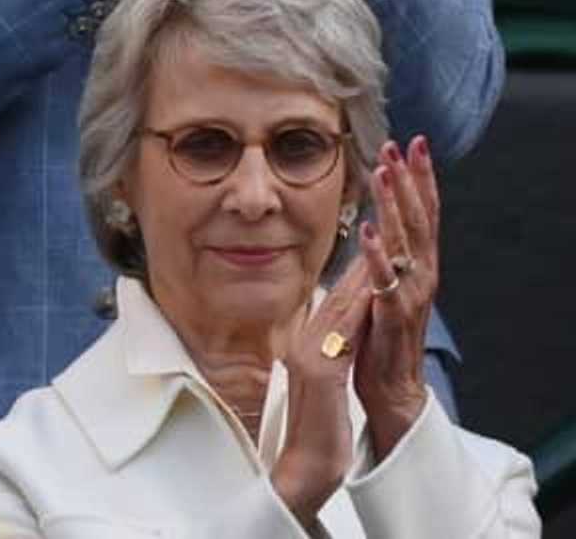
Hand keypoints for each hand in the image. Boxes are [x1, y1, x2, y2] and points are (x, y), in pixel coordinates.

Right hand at [272, 251, 373, 525]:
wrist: (304, 465)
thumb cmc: (317, 426)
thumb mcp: (322, 379)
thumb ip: (326, 349)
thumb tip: (336, 328)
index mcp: (306, 342)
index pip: (337, 298)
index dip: (357, 267)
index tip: (376, 236)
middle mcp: (304, 341)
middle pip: (338, 292)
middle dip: (361, 258)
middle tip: (382, 222)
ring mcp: (310, 355)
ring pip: (340, 305)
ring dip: (361, 273)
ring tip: (381, 243)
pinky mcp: (320, 373)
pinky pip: (341, 334)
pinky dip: (356, 308)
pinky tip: (369, 290)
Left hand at [353, 136, 439, 457]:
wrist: (389, 387)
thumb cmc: (382, 333)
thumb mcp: (383, 285)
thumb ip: (384, 256)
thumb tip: (376, 220)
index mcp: (417, 265)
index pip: (421, 212)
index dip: (419, 178)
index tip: (413, 142)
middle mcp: (421, 275)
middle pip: (418, 219)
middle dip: (409, 180)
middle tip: (400, 144)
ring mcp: (410, 294)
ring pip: (405, 241)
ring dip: (394, 205)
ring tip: (385, 172)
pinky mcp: (392, 315)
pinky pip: (384, 280)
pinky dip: (377, 254)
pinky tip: (369, 231)